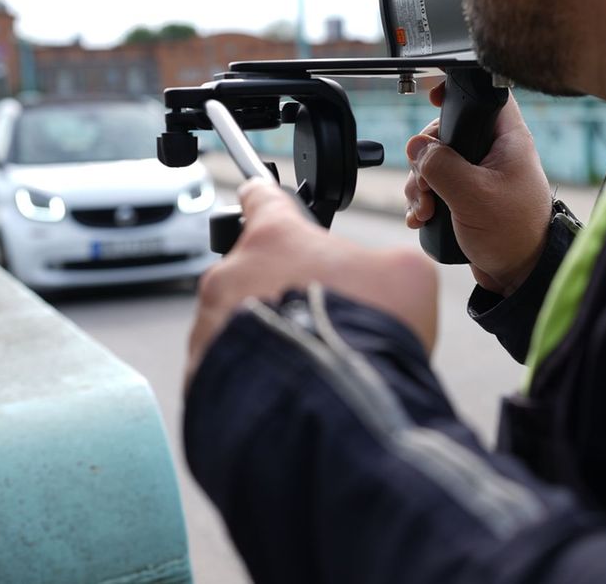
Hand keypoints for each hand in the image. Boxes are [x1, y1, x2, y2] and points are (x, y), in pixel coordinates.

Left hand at [187, 178, 438, 386]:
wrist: (333, 408)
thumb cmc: (368, 333)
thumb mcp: (406, 276)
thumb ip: (382, 262)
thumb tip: (377, 278)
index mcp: (275, 238)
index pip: (261, 199)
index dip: (268, 200)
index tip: (262, 197)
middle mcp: (229, 276)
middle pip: (252, 273)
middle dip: (281, 292)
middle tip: (320, 320)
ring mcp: (208, 327)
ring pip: (236, 324)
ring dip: (266, 336)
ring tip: (308, 362)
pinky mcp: (199, 377)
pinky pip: (227, 369)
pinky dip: (254, 376)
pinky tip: (289, 389)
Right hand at [404, 83, 552, 295]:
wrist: (518, 276)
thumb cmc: (512, 234)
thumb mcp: (472, 195)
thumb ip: (441, 165)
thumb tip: (416, 148)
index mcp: (507, 140)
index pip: (486, 96)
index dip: (457, 92)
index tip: (432, 98)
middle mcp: (494, 153)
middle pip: (446, 133)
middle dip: (424, 160)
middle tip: (425, 185)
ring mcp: (479, 176)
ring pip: (435, 162)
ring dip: (420, 186)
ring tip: (424, 210)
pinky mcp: (467, 197)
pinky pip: (436, 187)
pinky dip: (423, 200)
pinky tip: (421, 218)